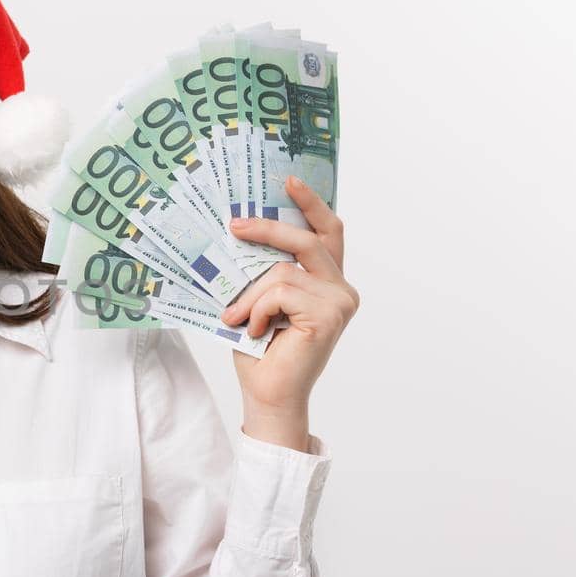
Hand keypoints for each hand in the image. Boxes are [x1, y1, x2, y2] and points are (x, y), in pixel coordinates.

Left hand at [219, 175, 359, 429]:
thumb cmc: (261, 352)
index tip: (289, 180)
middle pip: (306, 240)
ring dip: (249, 294)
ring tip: (235, 317)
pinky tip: (255, 331)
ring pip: (282, 271)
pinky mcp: (328, 315)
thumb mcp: (260, 300)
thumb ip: (265, 270)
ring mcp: (339, 302)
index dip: (311, 204)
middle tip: (234, 225)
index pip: (327, 233)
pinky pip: (279, 291)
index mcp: (328, 282)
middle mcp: (341, 289)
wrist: (268, 395)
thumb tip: (241, 229)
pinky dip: (257, 309)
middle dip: (267, 229)